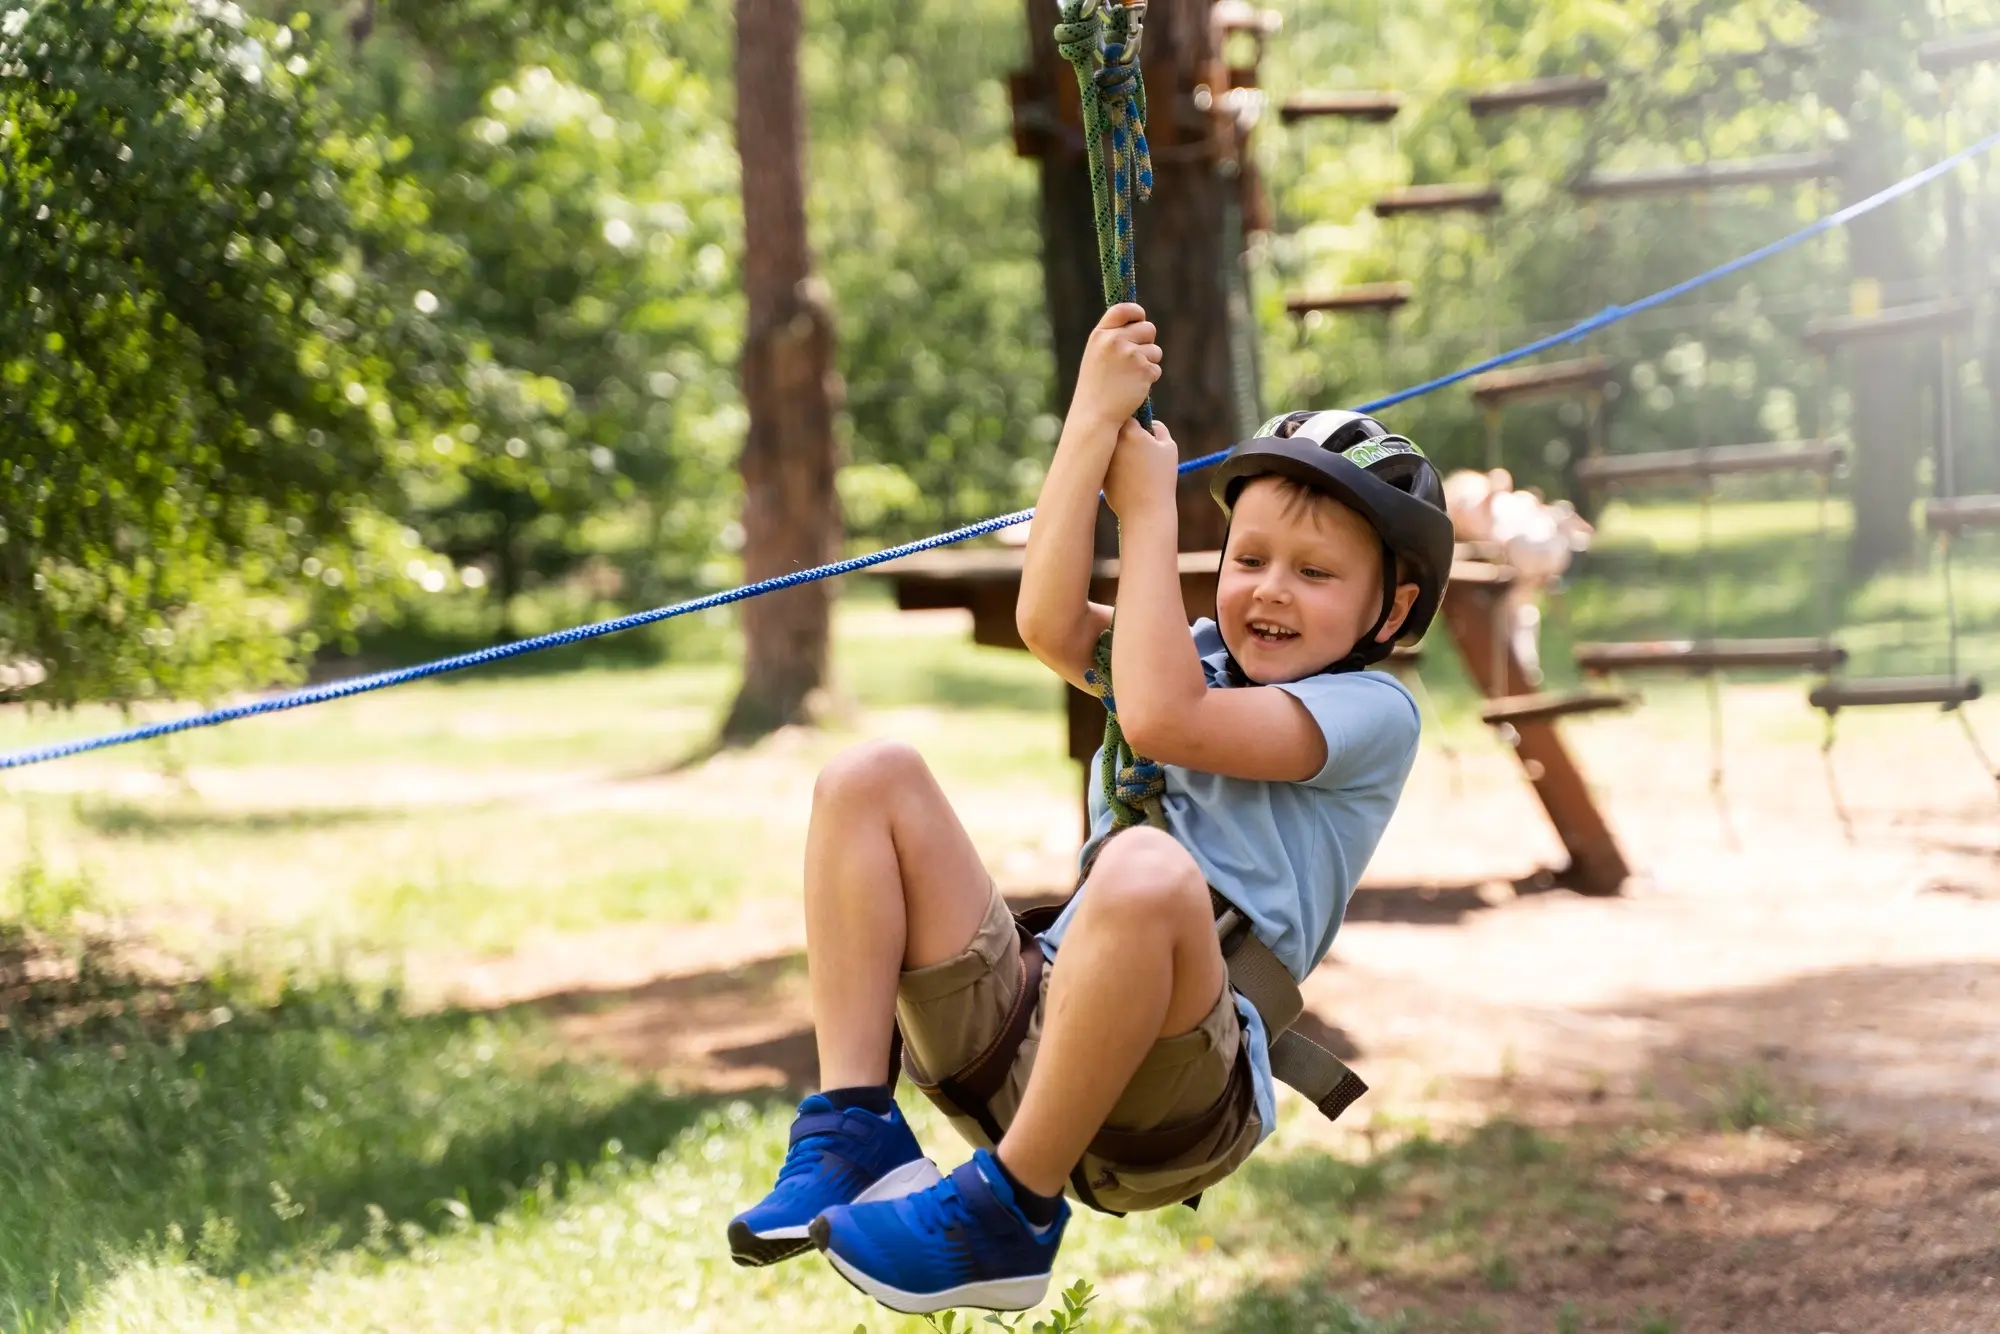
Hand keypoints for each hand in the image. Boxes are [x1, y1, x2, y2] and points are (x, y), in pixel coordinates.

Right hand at [1072, 303, 1162, 426]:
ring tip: (1130, 377)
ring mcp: (1130, 355)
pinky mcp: (1144, 370)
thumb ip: (1112, 338)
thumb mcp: (1096, 356)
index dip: (1136, 312)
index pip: (1123, 309)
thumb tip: (1138, 323)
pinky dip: (1149, 378)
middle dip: (1147, 342)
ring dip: (1149, 363)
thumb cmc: (1095, 388)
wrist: (1094, 415)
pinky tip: (1133, 388)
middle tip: (1135, 359)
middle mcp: (1115, 341)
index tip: (1140, 318)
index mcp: (1100, 335)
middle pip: (1148, 328)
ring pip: (1155, 350)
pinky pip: (1156, 368)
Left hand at [1103, 418, 1179, 520]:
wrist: (1145, 511)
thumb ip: (1159, 428)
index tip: (1143, 429)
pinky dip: (1116, 468)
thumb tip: (1149, 423)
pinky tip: (1129, 479)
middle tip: (1139, 446)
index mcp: (1128, 431)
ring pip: (1110, 448)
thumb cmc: (1161, 478)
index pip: (1126, 414)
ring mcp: (1102, 459)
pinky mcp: (1099, 474)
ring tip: (1137, 466)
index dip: (1136, 421)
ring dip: (1119, 451)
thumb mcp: (1168, 448)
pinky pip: (1107, 464)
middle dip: (1124, 434)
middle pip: (1114, 429)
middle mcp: (1110, 442)